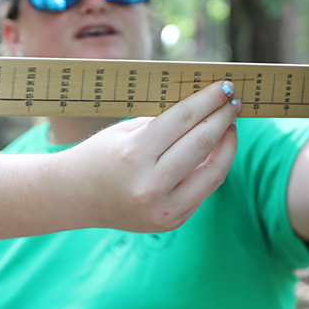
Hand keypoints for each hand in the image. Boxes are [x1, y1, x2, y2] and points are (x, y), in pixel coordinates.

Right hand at [62, 81, 239, 232]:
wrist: (75, 197)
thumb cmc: (99, 155)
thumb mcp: (125, 131)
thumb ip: (164, 122)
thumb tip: (205, 105)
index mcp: (133, 155)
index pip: (183, 120)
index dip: (208, 100)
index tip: (224, 87)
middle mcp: (150, 185)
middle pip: (202, 144)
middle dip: (222, 119)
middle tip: (234, 102)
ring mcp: (162, 209)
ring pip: (213, 172)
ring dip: (227, 146)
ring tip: (230, 127)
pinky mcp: (170, 221)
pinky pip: (202, 191)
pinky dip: (213, 168)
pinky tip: (216, 151)